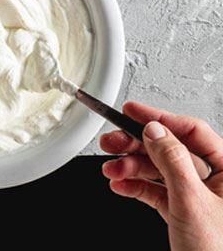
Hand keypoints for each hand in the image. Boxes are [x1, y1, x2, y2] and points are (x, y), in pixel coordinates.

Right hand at [100, 101, 222, 250]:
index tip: (132, 111)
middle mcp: (215, 181)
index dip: (160, 119)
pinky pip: (156, 191)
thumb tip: (155, 129)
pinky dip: (135, 187)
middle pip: (170, 149)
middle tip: (112, 141)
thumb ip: (172, 161)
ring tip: (111, 169)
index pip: (192, 132)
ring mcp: (198, 197)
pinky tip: (120, 185)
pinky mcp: (183, 212)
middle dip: (137, 146)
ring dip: (130, 168)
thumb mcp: (191, 201)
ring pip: (159, 170)